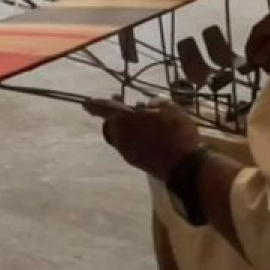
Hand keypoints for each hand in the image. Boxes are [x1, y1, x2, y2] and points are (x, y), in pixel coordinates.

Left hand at [85, 99, 201, 180]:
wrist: (184, 166)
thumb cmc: (176, 132)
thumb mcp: (170, 109)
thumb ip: (155, 104)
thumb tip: (147, 106)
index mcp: (125, 119)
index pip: (103, 108)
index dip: (94, 104)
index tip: (85, 102)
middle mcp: (120, 135)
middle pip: (110, 122)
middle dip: (115, 114)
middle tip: (125, 105)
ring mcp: (126, 150)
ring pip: (119, 134)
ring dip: (126, 126)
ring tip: (143, 119)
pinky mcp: (134, 161)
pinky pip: (127, 144)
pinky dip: (132, 136)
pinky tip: (148, 134)